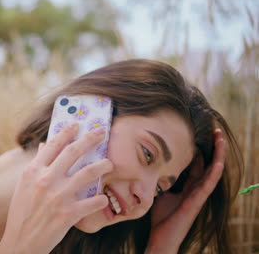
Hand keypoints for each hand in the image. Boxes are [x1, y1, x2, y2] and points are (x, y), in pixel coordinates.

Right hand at [0, 124, 112, 253]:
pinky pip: (92, 202)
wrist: (20, 242)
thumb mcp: (23, 186)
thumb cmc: (22, 213)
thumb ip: (36, 166)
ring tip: (109, 163)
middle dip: (90, 139)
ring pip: (88, 173)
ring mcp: (58, 196)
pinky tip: (103, 198)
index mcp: (33, 171)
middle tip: (101, 132)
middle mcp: (46, 180)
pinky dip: (100, 199)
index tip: (77, 124)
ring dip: (103, 165)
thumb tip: (45, 146)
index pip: (53, 145)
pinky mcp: (69, 214)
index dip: (67, 132)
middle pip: (73, 152)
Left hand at [146, 129, 225, 252]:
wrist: (162, 237)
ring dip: (218, 155)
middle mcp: (196, 188)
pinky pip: (208, 185)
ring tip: (221, 138)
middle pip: (208, 164)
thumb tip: (148, 167)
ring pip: (212, 171)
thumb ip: (159, 182)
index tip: (199, 135)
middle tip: (215, 131)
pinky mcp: (197, 202)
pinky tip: (218, 162)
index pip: (197, 165)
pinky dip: (214, 173)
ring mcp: (199, 195)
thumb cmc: (161, 217)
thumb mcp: (159, 193)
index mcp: (188, 186)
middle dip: (212, 148)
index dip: (200, 151)